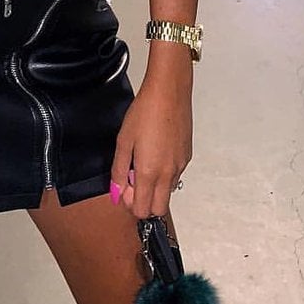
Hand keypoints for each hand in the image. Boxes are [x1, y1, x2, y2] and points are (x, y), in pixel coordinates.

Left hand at [110, 73, 192, 217]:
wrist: (169, 93)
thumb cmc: (145, 112)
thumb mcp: (124, 141)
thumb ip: (119, 171)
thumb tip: (116, 193)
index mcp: (150, 172)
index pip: (143, 211)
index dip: (130, 204)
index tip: (123, 187)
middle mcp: (168, 174)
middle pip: (158, 209)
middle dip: (144, 202)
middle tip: (133, 180)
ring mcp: (180, 166)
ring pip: (168, 193)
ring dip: (154, 188)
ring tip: (143, 161)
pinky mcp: (187, 157)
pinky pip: (175, 176)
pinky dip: (164, 174)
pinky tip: (155, 152)